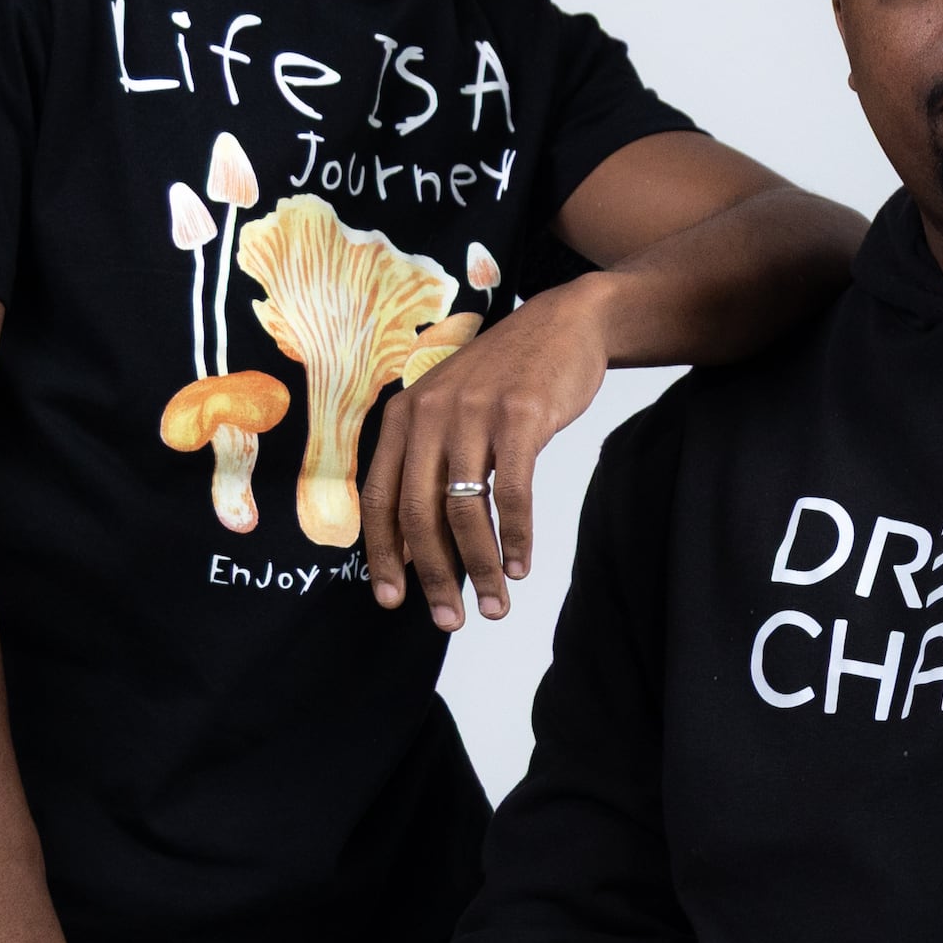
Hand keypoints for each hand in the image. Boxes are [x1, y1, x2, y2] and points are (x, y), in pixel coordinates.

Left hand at [359, 277, 614, 629]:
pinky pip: (512, 492)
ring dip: (480, 567)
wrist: (564, 323)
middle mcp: (429, 413)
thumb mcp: (451, 409)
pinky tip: (521, 564)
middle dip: (433, 576)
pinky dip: (515, 537)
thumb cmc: (507, 379)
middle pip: (418, 512)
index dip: (384, 555)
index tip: (394, 600)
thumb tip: (418, 543)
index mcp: (403, 416)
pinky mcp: (520, 415)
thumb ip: (429, 461)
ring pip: (465, 510)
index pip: (378, 498)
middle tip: (449, 619)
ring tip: (494, 603)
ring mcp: (474, 413)